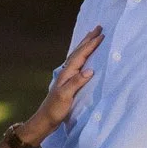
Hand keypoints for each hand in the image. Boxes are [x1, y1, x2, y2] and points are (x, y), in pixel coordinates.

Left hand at [24, 27, 103, 141]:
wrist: (45, 119)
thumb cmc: (55, 109)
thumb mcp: (65, 96)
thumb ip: (76, 82)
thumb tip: (90, 70)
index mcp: (67, 73)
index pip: (80, 55)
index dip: (91, 45)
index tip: (101, 35)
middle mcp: (66, 72)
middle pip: (78, 51)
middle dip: (88, 39)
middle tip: (98, 27)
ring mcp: (66, 76)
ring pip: (77, 55)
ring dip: (85, 45)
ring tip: (92, 36)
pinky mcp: (68, 81)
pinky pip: (77, 62)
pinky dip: (82, 55)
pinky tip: (85, 56)